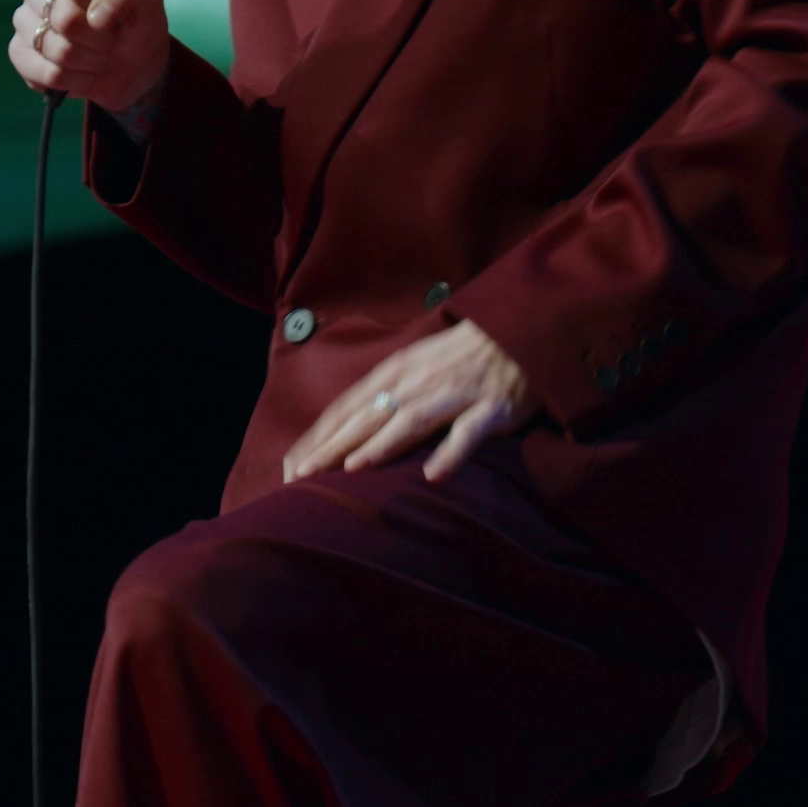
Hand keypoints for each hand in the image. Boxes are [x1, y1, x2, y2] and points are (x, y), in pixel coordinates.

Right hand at [9, 0, 169, 114]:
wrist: (130, 67)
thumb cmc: (136, 22)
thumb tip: (96, 14)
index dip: (101, 6)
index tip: (116, 13)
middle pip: (64, 18)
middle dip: (98, 38)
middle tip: (110, 38)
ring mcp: (23, 18)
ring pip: (56, 49)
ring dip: (89, 61)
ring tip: (98, 55)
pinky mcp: (20, 52)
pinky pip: (46, 74)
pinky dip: (74, 80)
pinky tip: (83, 72)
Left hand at [283, 318, 533, 484]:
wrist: (517, 330)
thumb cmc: (458, 357)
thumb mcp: (412, 367)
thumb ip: (381, 396)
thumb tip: (342, 431)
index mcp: (394, 372)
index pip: (346, 407)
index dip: (318, 437)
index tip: (290, 467)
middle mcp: (417, 382)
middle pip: (369, 416)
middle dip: (334, 447)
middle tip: (304, 477)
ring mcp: (454, 394)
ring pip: (411, 420)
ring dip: (381, 445)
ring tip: (353, 469)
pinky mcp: (490, 409)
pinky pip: (467, 433)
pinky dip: (450, 454)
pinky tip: (434, 476)